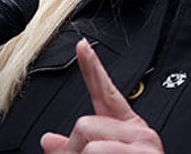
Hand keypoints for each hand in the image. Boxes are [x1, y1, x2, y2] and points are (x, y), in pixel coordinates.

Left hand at [40, 38, 163, 152]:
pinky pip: (97, 153)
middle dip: (73, 152)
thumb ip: (75, 151)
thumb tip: (48, 141)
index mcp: (128, 130)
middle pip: (84, 125)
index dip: (92, 67)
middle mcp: (139, 134)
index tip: (82, 46)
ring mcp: (143, 147)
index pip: (107, 92)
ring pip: (89, 145)